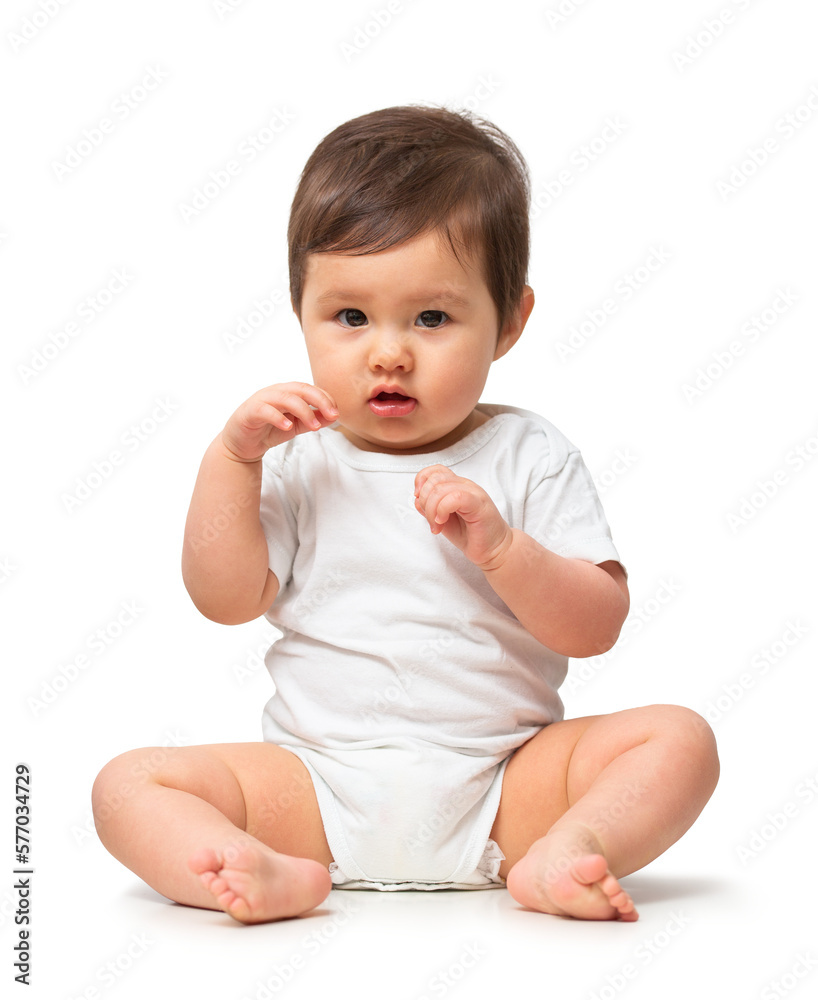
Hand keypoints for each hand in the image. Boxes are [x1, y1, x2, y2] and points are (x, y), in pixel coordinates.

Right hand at [219, 382, 337, 462]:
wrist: (243, 444)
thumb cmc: (269, 430)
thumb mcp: (297, 426)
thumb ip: (313, 420)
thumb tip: (334, 416)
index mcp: (288, 392)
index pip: (310, 389)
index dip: (326, 399)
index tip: (336, 414)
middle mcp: (276, 392)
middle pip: (301, 389)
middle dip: (319, 401)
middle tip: (332, 415)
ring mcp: (262, 400)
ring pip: (286, 398)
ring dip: (304, 411)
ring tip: (314, 426)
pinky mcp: (250, 411)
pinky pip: (265, 410)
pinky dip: (278, 417)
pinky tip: (288, 426)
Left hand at [414, 464, 512, 569]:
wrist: (494, 550)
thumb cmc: (469, 534)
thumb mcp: (442, 520)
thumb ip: (429, 508)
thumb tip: (416, 499)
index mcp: (457, 485)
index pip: (435, 470)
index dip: (421, 482)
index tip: (419, 501)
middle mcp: (465, 485)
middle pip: (434, 479)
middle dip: (424, 501)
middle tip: (431, 521)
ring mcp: (473, 493)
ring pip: (441, 488)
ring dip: (432, 510)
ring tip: (437, 525)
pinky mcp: (479, 504)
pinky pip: (456, 497)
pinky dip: (442, 509)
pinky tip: (443, 522)